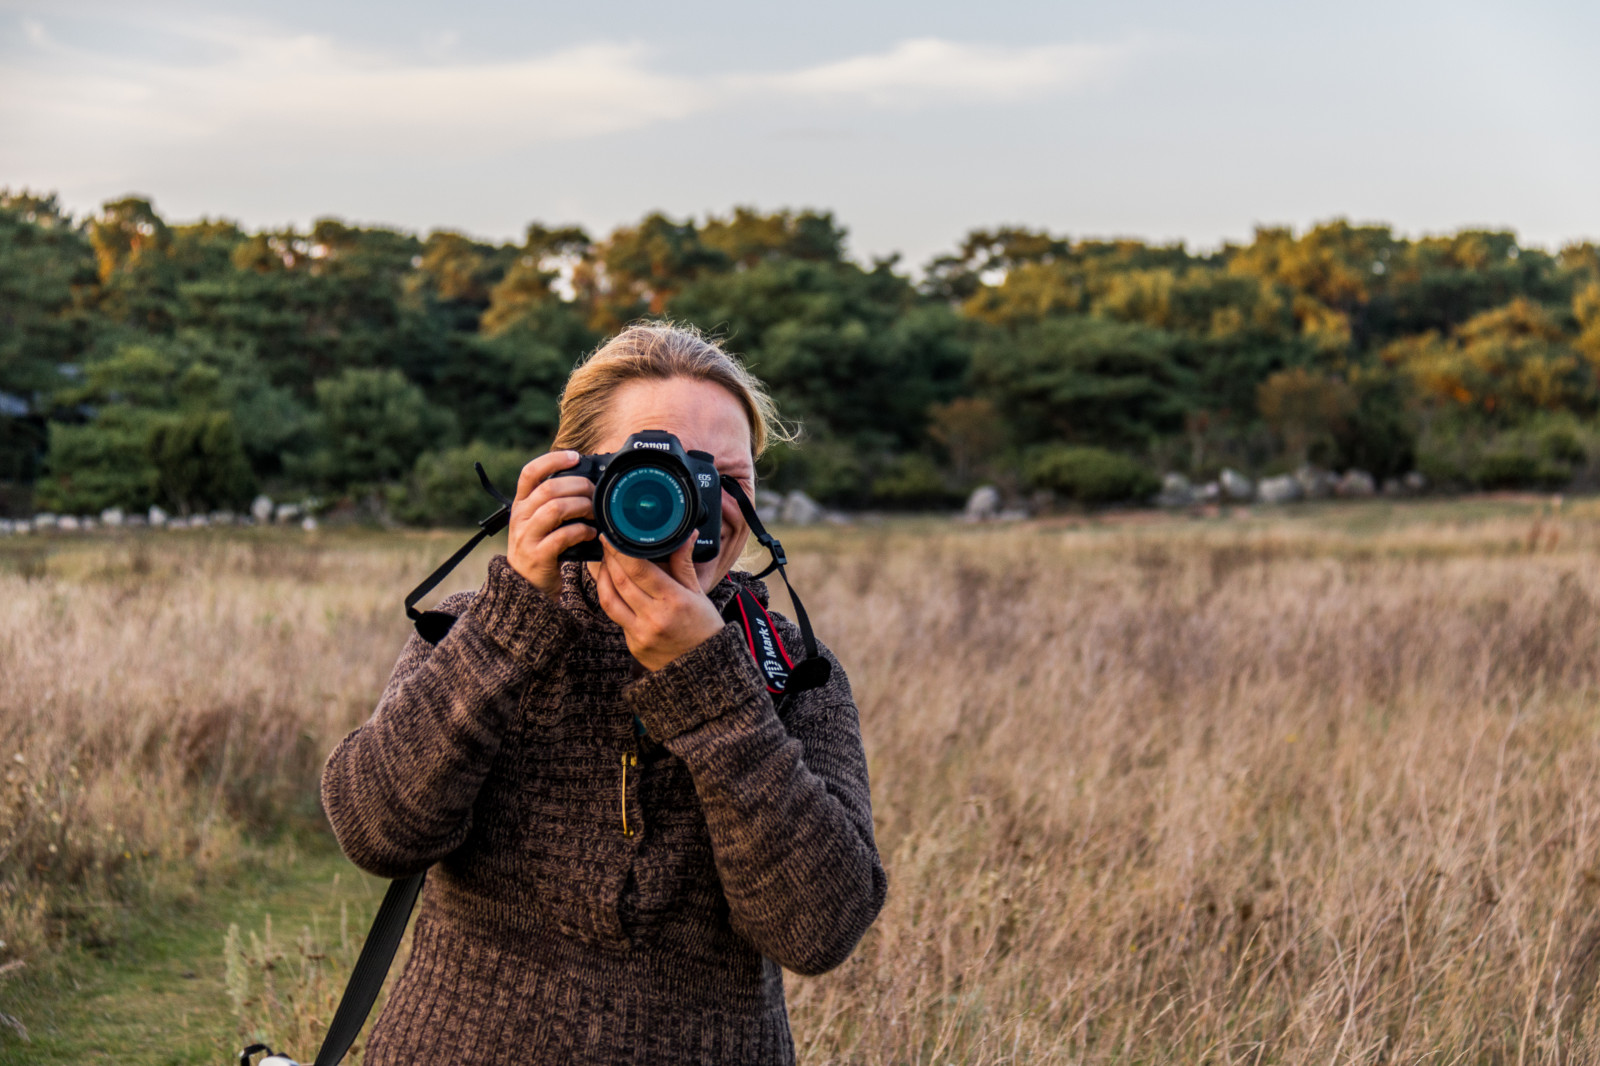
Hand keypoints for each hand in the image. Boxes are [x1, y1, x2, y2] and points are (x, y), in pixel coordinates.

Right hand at [506, 450, 597, 598]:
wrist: (526, 586)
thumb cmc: (540, 548)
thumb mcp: (539, 522)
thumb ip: (554, 502)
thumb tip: (586, 482)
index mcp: (521, 504)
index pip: (530, 473)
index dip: (552, 460)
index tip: (574, 457)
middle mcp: (521, 517)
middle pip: (549, 489)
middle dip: (578, 486)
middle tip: (594, 492)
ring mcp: (527, 536)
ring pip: (555, 509)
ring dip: (581, 507)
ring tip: (594, 512)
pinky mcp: (538, 555)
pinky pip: (563, 536)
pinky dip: (581, 531)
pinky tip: (590, 533)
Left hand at [591, 537, 725, 670]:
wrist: (704, 668)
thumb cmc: (705, 628)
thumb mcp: (698, 593)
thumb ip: (684, 564)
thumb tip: (687, 534)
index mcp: (674, 600)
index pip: (639, 569)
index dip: (620, 551)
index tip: (611, 537)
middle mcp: (654, 618)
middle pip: (619, 582)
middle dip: (608, 560)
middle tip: (605, 545)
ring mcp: (641, 634)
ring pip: (609, 600)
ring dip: (600, 579)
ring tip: (602, 565)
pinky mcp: (633, 646)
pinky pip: (616, 618)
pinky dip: (611, 600)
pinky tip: (612, 588)